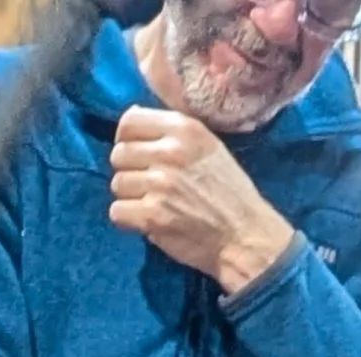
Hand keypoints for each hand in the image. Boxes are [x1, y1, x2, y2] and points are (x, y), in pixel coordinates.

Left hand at [109, 106, 294, 291]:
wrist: (243, 235)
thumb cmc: (227, 192)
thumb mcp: (207, 145)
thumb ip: (172, 132)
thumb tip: (131, 118)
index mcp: (184, 128)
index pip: (129, 122)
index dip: (126, 140)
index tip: (137, 155)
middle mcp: (170, 151)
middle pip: (119, 154)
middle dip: (128, 171)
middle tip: (147, 186)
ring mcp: (160, 183)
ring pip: (117, 184)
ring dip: (129, 198)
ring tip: (151, 204)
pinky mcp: (152, 215)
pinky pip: (117, 212)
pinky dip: (127, 220)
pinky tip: (146, 221)